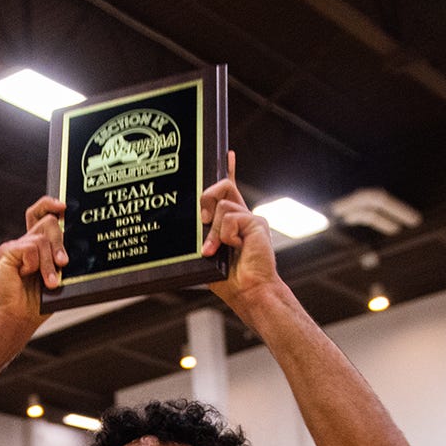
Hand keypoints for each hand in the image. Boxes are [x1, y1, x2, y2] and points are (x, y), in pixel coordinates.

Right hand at [0, 196, 64, 328]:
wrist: (18, 316)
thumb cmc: (38, 301)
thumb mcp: (58, 277)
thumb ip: (62, 259)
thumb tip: (77, 248)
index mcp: (38, 245)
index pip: (42, 213)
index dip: (50, 204)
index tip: (64, 207)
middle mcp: (27, 242)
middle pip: (49, 222)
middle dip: (60, 242)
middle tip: (63, 263)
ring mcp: (16, 245)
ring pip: (42, 238)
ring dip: (49, 263)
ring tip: (49, 282)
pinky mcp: (7, 251)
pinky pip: (31, 248)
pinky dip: (34, 264)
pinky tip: (25, 275)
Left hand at [200, 152, 282, 312]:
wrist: (249, 291)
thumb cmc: (229, 280)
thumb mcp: (206, 256)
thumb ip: (200, 239)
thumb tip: (188, 230)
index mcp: (231, 223)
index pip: (229, 191)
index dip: (228, 170)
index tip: (227, 154)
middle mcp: (243, 217)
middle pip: (222, 187)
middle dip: (205, 198)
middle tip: (202, 223)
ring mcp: (251, 218)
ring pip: (221, 205)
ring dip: (213, 231)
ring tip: (215, 251)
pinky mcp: (256, 222)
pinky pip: (230, 217)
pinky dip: (225, 235)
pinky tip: (235, 248)